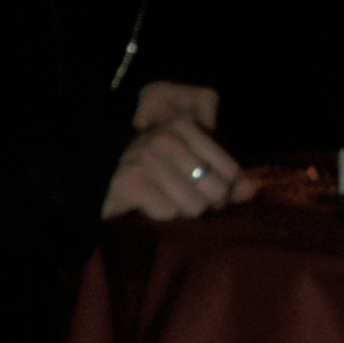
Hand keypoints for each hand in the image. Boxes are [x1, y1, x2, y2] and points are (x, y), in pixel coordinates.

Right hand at [102, 84, 253, 220]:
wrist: (90, 182)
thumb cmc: (144, 175)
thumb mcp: (185, 167)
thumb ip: (221, 178)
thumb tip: (253, 191)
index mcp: (184, 127)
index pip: (229, 171)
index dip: (220, 191)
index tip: (199, 192)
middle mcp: (167, 138)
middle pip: (215, 191)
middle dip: (201, 204)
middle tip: (178, 201)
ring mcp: (148, 158)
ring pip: (194, 205)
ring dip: (177, 211)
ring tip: (160, 202)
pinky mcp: (132, 182)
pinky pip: (167, 212)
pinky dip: (156, 215)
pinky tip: (142, 206)